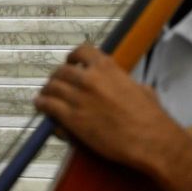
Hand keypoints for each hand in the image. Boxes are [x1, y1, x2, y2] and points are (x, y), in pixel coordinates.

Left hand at [34, 44, 191, 190]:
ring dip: (47, 90)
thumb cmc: (150, 116)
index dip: (73, 57)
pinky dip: (42, 104)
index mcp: (107, 67)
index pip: (82, 51)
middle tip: (55, 83)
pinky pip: (49, 106)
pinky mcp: (72, 118)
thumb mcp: (141, 88)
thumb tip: (123, 84)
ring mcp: (79, 98)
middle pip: (62, 71)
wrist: (149, 139)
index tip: (70, 61)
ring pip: (52, 88)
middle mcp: (89, 78)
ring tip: (44, 95)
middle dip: (57, 77)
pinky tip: (40, 105)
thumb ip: (125, 82)